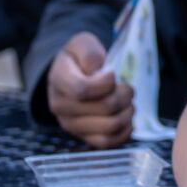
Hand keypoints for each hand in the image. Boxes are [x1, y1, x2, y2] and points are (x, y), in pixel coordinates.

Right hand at [49, 32, 133, 147]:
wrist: (71, 74)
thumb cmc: (79, 59)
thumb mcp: (83, 43)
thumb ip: (90, 54)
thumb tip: (99, 73)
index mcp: (59, 81)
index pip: (84, 89)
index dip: (106, 82)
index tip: (112, 74)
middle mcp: (61, 106)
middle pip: (104, 108)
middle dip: (124, 95)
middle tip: (127, 87)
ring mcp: (71, 125)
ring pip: (109, 126)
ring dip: (127, 112)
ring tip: (128, 101)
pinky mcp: (83, 137)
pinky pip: (107, 143)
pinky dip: (124, 131)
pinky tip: (126, 117)